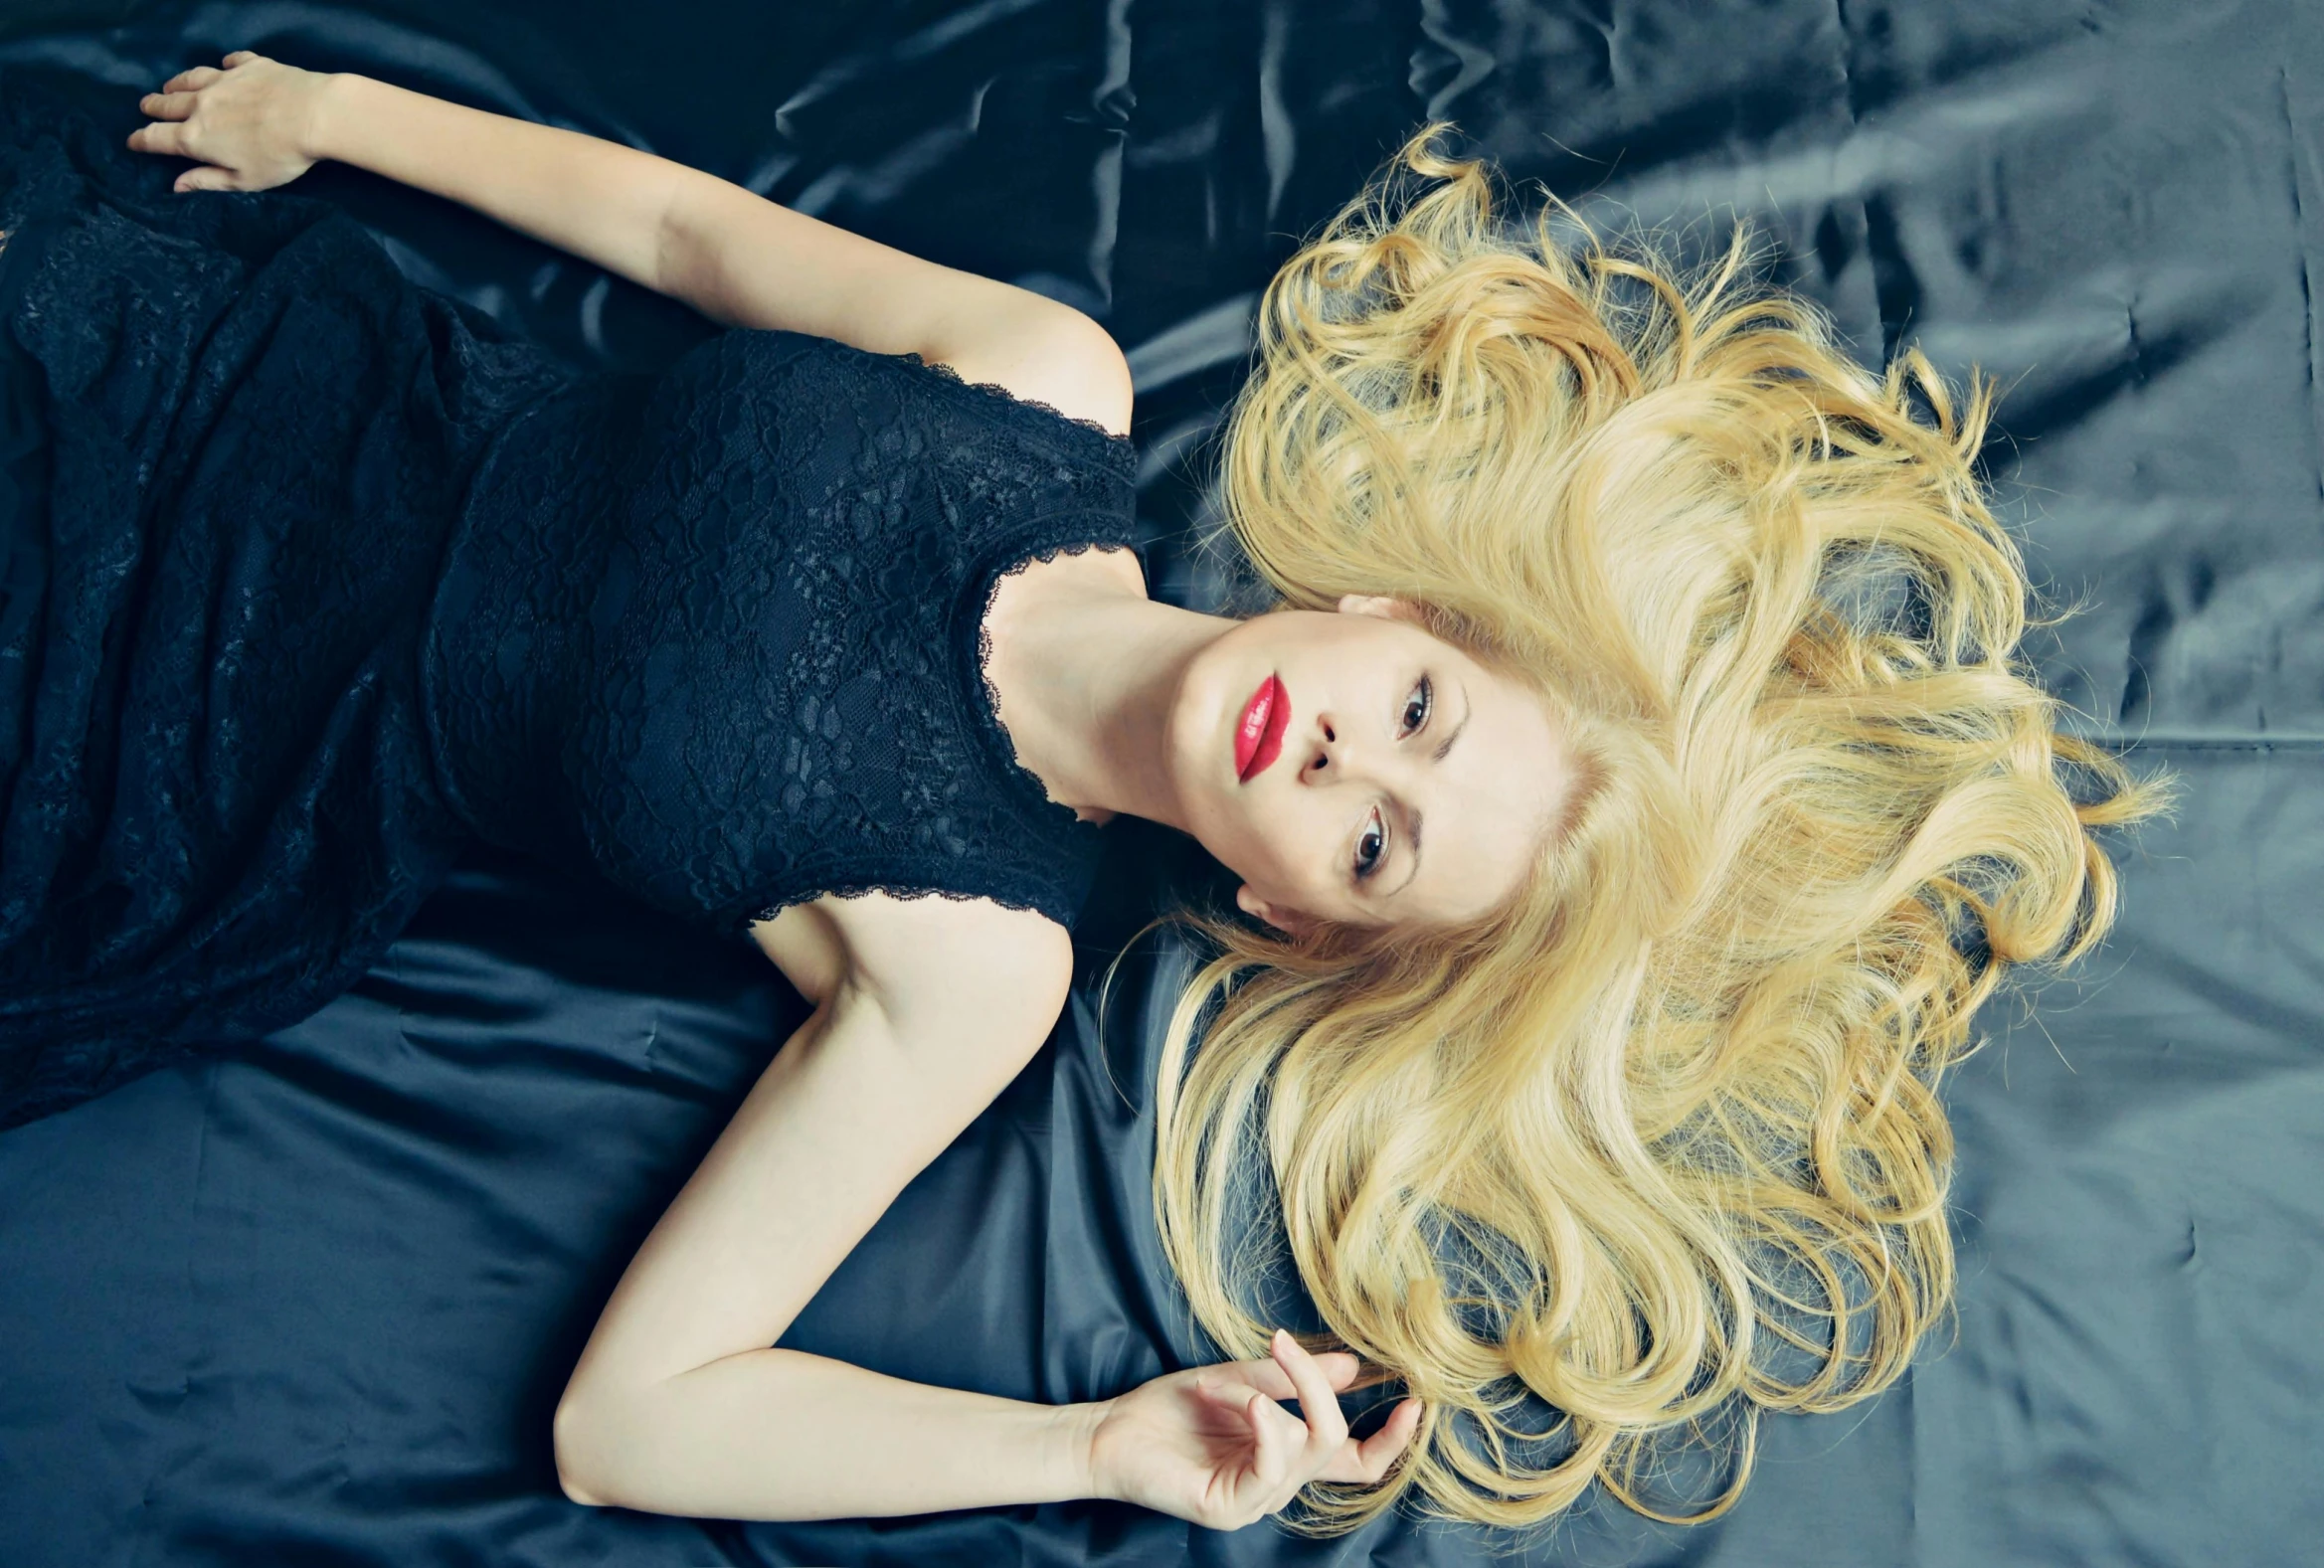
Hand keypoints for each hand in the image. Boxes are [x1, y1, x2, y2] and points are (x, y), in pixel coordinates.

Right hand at [126, 52, 334, 192]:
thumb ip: (207, 181)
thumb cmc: (280, 157)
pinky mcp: (249, 66)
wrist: (313, 115)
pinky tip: (225, 65)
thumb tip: (177, 186)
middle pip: (168, 104)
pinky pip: (231, 62)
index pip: (157, 138)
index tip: (131, 141)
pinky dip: (225, 65)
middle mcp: (202, 104)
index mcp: (197, 137)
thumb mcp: (243, 181)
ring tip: (170, 86)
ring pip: (191, 79)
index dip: (141, 140)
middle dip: (153, 106)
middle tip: (146, 105)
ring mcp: (224, 81)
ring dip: (177, 84)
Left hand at [1084, 1329, 1423, 1528]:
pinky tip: (1249, 1404)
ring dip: (1270, 1395)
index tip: (1416, 1397)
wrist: (1109, 1432)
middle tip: (1285, 1344)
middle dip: (1319, 1388)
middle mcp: (1280, 1482)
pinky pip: (1271, 1469)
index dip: (1393, 1438)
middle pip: (1340, 1446)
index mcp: (1288, 1454)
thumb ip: (1289, 1378)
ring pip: (1306, 1447)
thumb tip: (1352, 1365)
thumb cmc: (1169, 1409)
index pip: (1358, 1460)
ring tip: (1220, 1380)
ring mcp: (1257, 1500)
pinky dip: (1268, 1427)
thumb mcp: (1236, 1379)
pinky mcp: (1230, 1508)